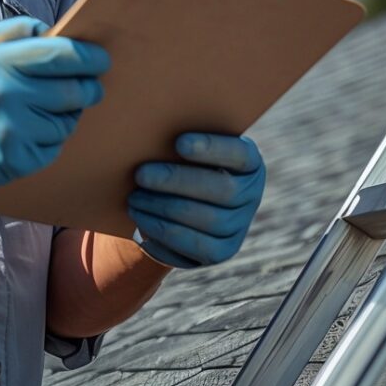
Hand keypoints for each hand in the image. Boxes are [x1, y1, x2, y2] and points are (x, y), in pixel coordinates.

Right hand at [0, 18, 108, 195]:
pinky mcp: (14, 161)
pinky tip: (30, 132)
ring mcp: (12, 132)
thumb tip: (62, 33)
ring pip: (67, 122)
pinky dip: (50, 139)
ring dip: (65, 116)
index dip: (91, 57)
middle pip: (75, 91)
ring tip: (43, 111)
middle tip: (89, 86)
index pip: (63, 55)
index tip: (101, 59)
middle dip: (89, 88)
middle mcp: (7, 96)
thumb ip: (20, 31)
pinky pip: (53, 147)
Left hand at [127, 133, 264, 268]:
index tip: (179, 143)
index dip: (213, 149)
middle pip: (223, 190)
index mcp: (248, 163)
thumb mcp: (186, 150)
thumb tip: (152, 134)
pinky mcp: (222, 252)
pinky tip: (141, 222)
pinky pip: (196, 247)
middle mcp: (251, 195)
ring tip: (134, 199)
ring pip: (209, 221)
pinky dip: (166, 235)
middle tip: (141, 174)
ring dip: (165, 210)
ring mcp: (239, 226)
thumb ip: (181, 141)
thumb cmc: (181, 163)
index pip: (240, 155)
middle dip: (178, 182)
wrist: (181, 201)